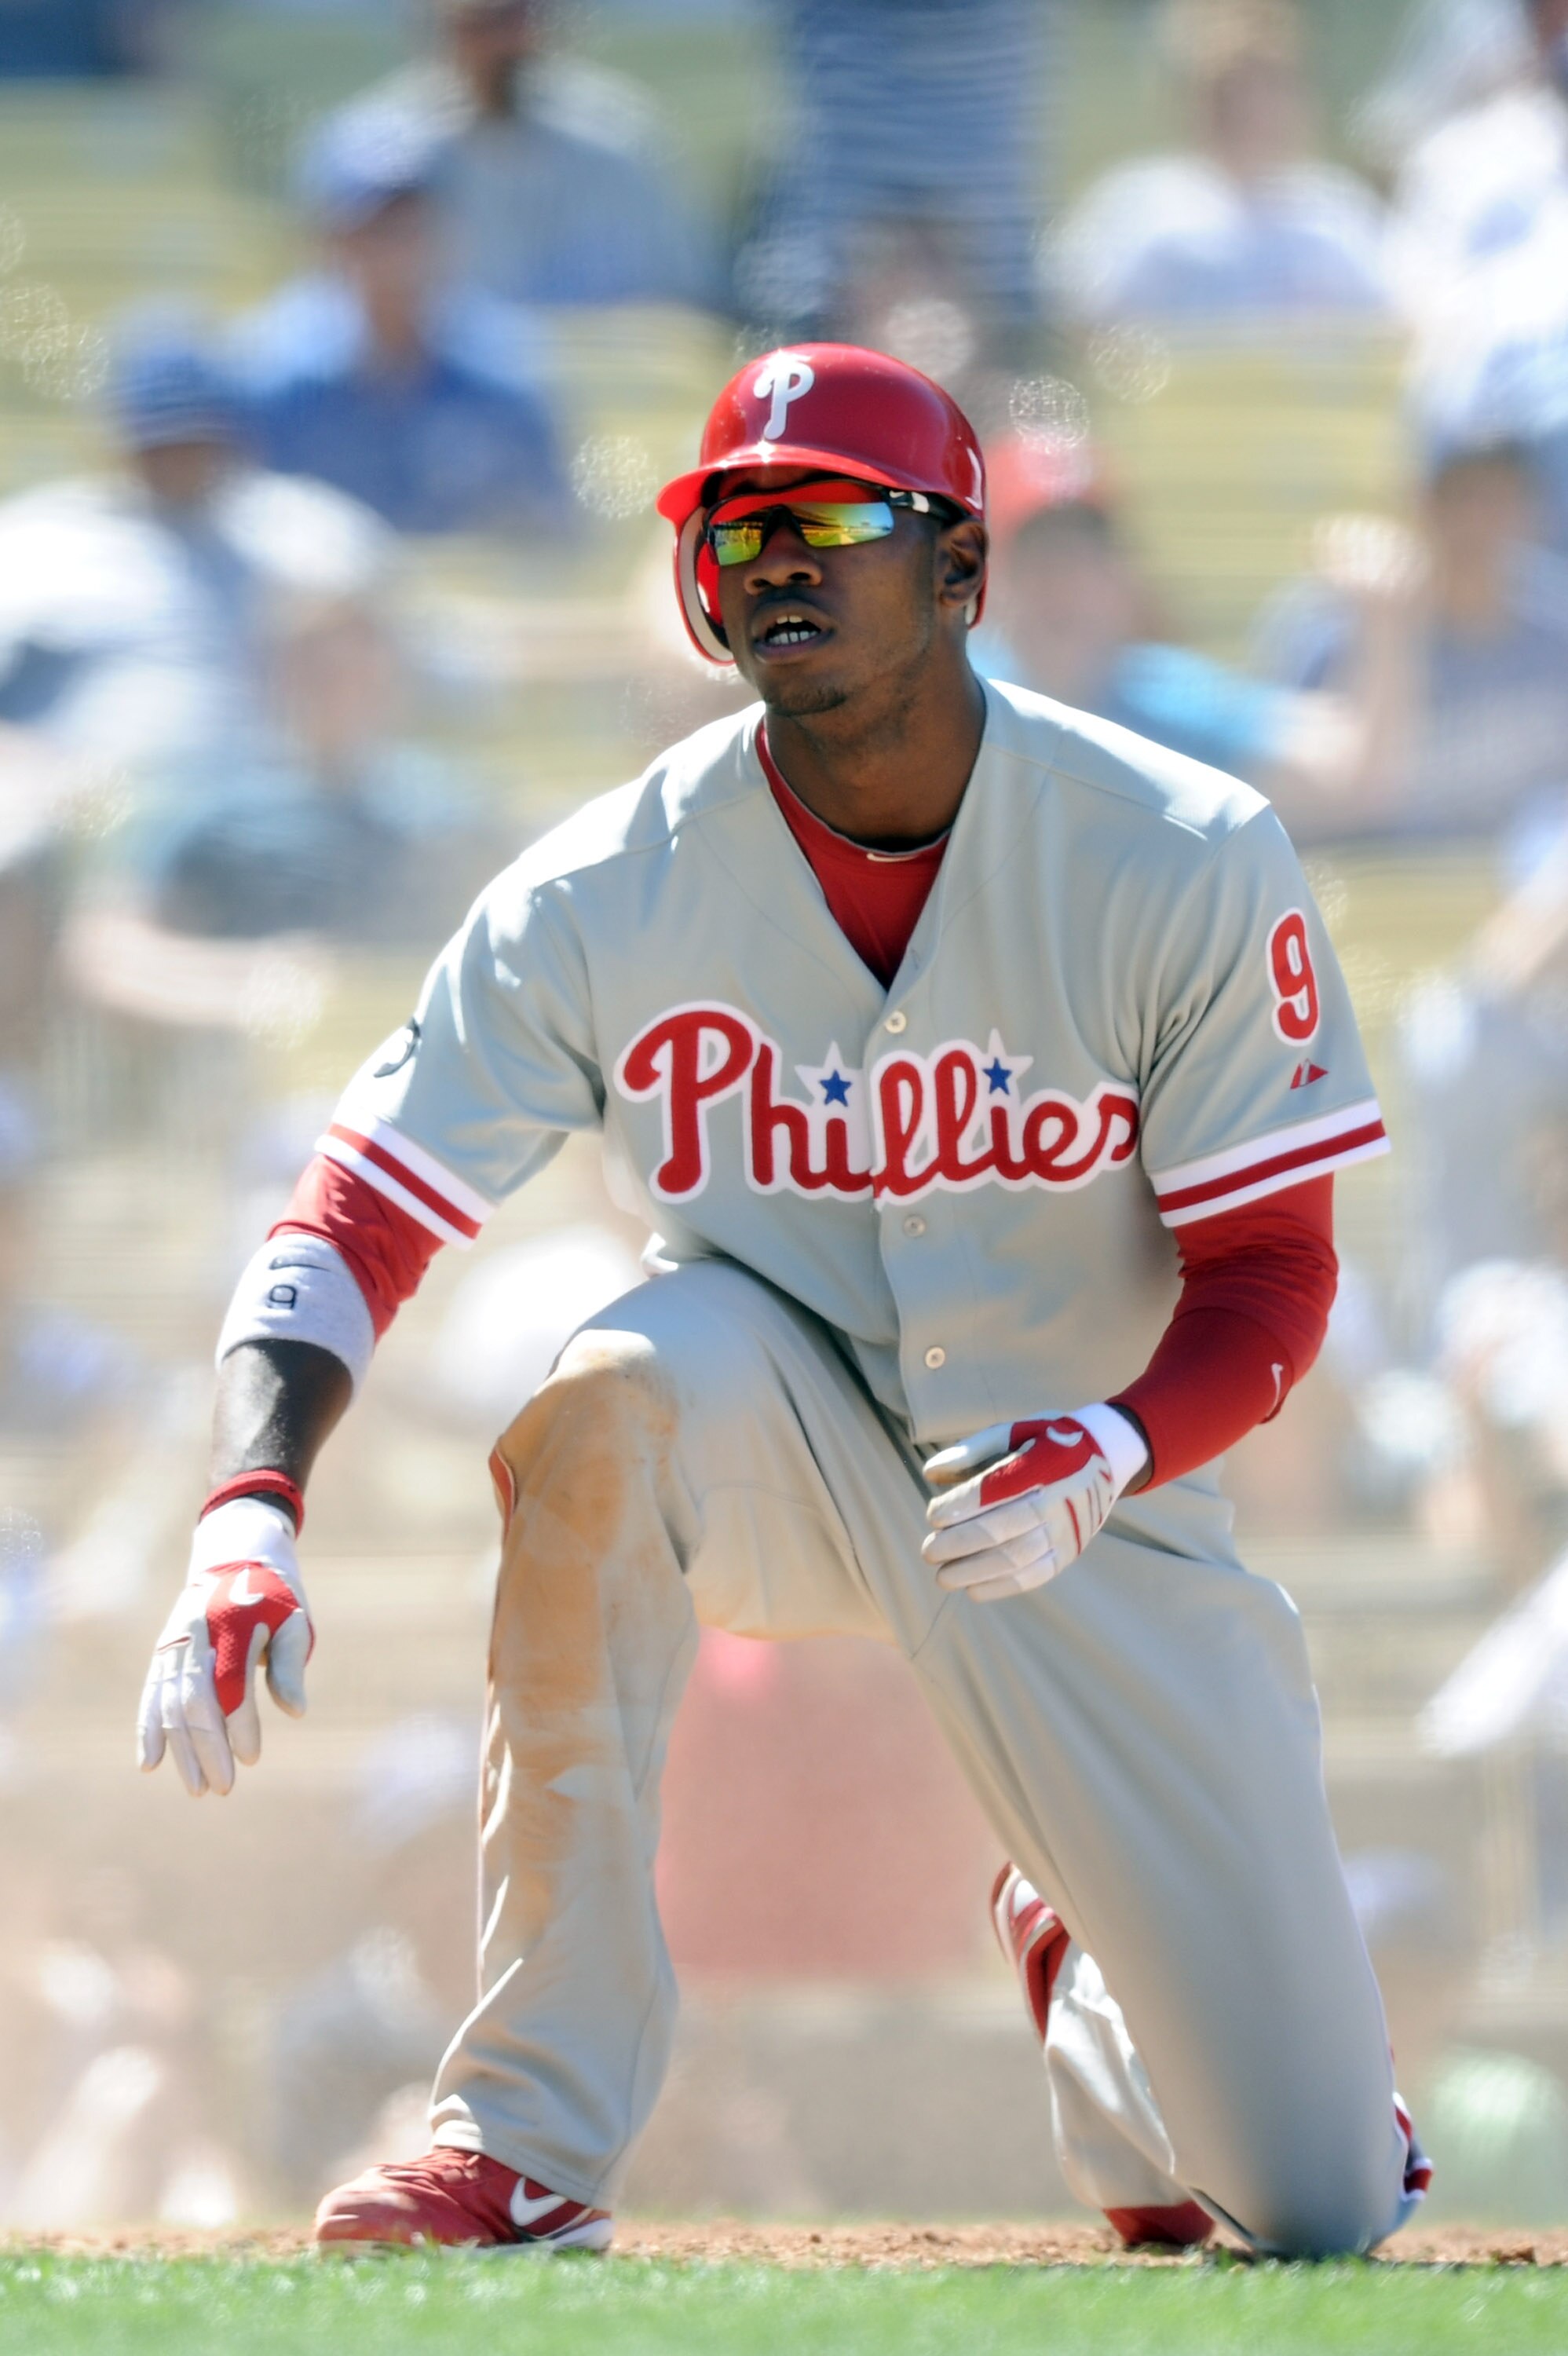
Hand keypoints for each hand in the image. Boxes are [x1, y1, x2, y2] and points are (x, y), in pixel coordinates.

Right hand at [138, 1496, 312, 1795]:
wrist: (237, 1556)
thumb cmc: (275, 1597)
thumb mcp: (293, 1623)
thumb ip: (289, 1666)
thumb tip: (296, 1712)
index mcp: (232, 1625)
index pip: (230, 1686)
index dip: (239, 1725)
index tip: (252, 1757)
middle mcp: (197, 1635)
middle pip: (194, 1701)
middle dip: (207, 1749)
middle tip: (223, 1787)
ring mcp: (175, 1643)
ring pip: (169, 1703)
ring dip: (180, 1750)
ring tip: (196, 1788)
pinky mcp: (163, 1651)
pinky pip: (151, 1694)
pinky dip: (148, 1729)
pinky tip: (150, 1763)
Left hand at [922, 1404, 1146, 1601]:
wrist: (1107, 1456)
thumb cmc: (1048, 1440)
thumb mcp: (1014, 1430)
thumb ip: (972, 1449)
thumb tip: (930, 1473)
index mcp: (1041, 1465)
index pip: (993, 1491)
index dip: (959, 1506)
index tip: (932, 1515)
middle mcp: (1056, 1500)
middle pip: (999, 1529)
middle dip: (957, 1544)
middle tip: (928, 1550)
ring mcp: (1066, 1530)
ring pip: (1015, 1558)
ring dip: (973, 1571)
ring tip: (942, 1576)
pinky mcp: (1071, 1551)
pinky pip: (1035, 1575)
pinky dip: (1001, 1587)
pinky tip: (972, 1589)